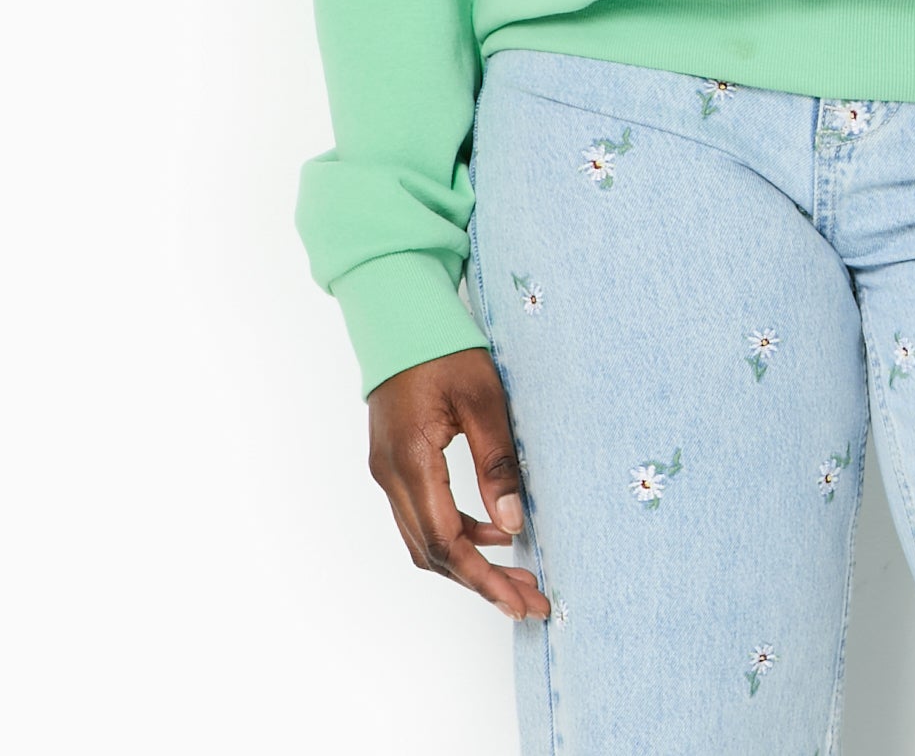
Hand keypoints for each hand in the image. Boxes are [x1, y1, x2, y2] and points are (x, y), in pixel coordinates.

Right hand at [366, 347, 550, 620]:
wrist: (398, 314)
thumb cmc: (443, 347)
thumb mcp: (482, 398)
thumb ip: (497, 461)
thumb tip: (513, 523)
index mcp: (411, 460)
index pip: (447, 541)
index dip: (484, 577)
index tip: (518, 599)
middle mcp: (389, 475)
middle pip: (432, 552)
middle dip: (481, 581)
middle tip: (527, 599)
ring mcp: (386, 471)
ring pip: (423, 540)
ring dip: (468, 563)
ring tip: (517, 575)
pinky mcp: (393, 463)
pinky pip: (421, 516)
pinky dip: (456, 534)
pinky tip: (492, 531)